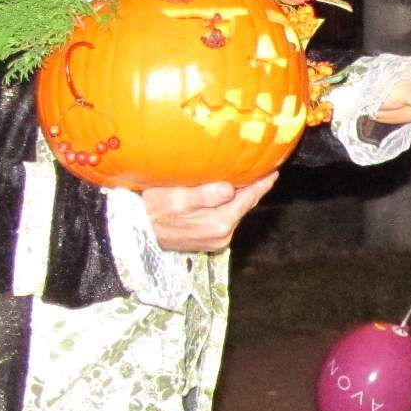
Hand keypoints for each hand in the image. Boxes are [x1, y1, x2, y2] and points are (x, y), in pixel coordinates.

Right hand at [143, 174, 277, 252]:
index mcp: (219, 223)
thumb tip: (230, 187)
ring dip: (241, 196)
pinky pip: (226, 218)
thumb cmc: (154, 209)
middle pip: (244, 206)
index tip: (273, 170)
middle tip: (264, 169)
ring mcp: (217, 240)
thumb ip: (207, 194)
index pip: (248, 199)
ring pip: (236, 212)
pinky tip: (228, 194)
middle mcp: (222, 235)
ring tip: (247, 178)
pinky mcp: (209, 241)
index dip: (261, 184)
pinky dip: (230, 206)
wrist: (136, 231)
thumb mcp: (178, 197)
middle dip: (253, 188)